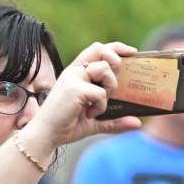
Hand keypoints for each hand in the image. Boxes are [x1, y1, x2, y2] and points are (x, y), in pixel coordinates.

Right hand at [25, 42, 141, 148]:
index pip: (98, 49)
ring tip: (99, 104)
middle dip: (115, 62)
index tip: (133, 52)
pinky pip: (100, 93)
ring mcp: (73, 78)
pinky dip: (101, 106)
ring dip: (110, 87)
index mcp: (77, 73)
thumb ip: (115, 121)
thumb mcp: (95, 123)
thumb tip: (137, 123)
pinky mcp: (73, 89)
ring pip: (104, 69)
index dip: (116, 47)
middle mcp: (74, 71)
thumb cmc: (66, 126)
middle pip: (101, 50)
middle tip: (112, 85)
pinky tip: (89, 114)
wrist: (46, 135)